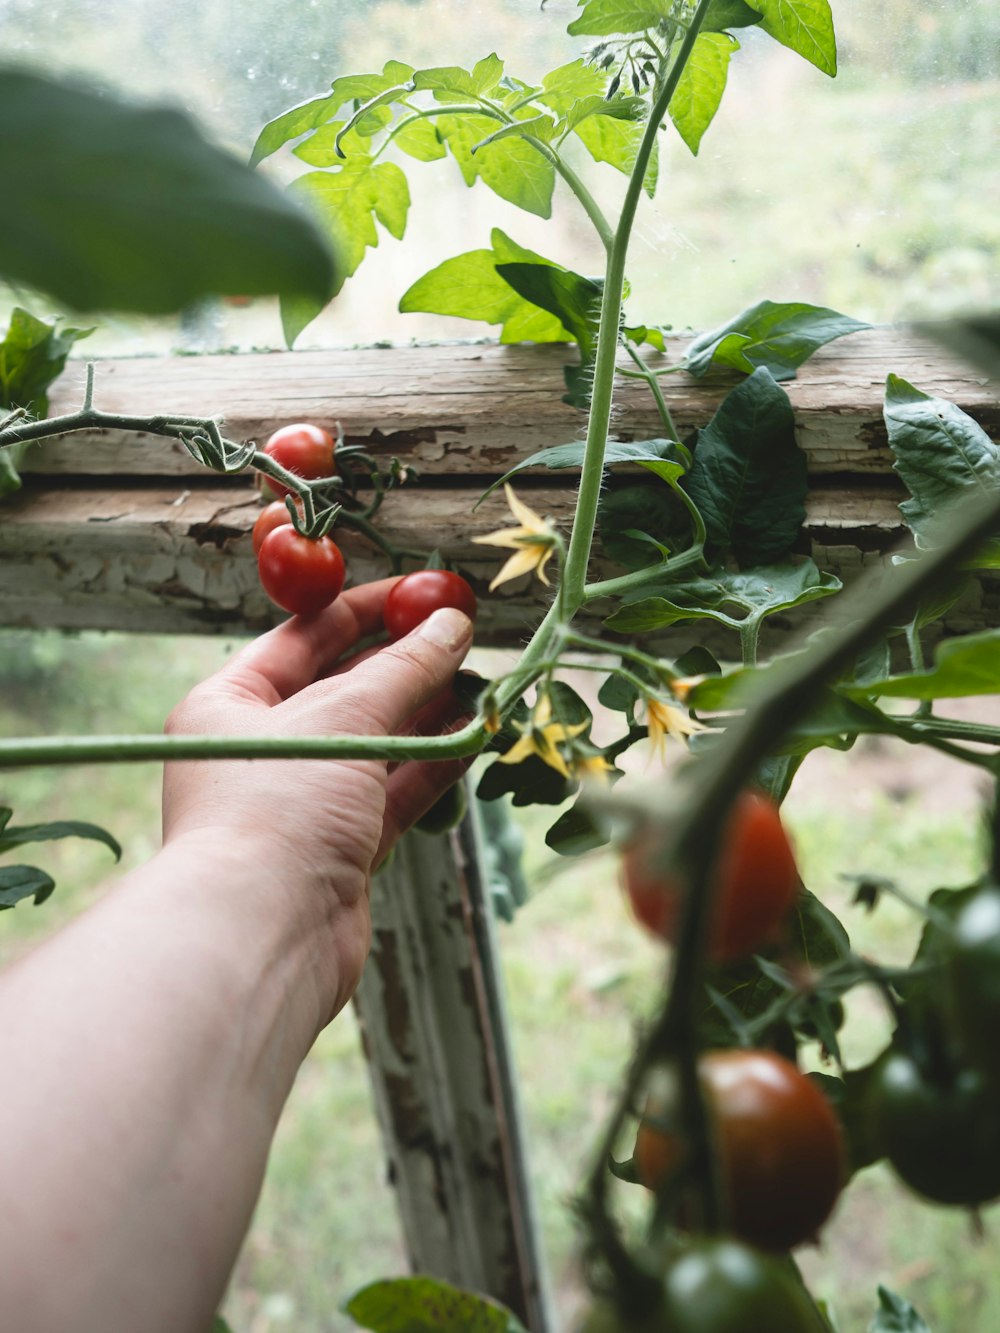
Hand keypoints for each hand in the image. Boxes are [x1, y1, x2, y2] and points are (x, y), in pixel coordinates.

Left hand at [162, 578, 473, 1009]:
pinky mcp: (341, 850)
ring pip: (376, 745)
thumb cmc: (278, 810)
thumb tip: (452, 623)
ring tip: (484, 684)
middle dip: (406, 665)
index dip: (364, 610)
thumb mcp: (344, 718)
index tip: (421, 592)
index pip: (303, 638)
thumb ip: (403, 669)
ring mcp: (302, 804)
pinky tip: (476, 737)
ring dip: (428, 715)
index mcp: (229, 706)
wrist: (264, 936)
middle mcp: (261, 751)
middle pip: (345, 691)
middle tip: (465, 637)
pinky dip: (433, 766)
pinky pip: (393, 793)